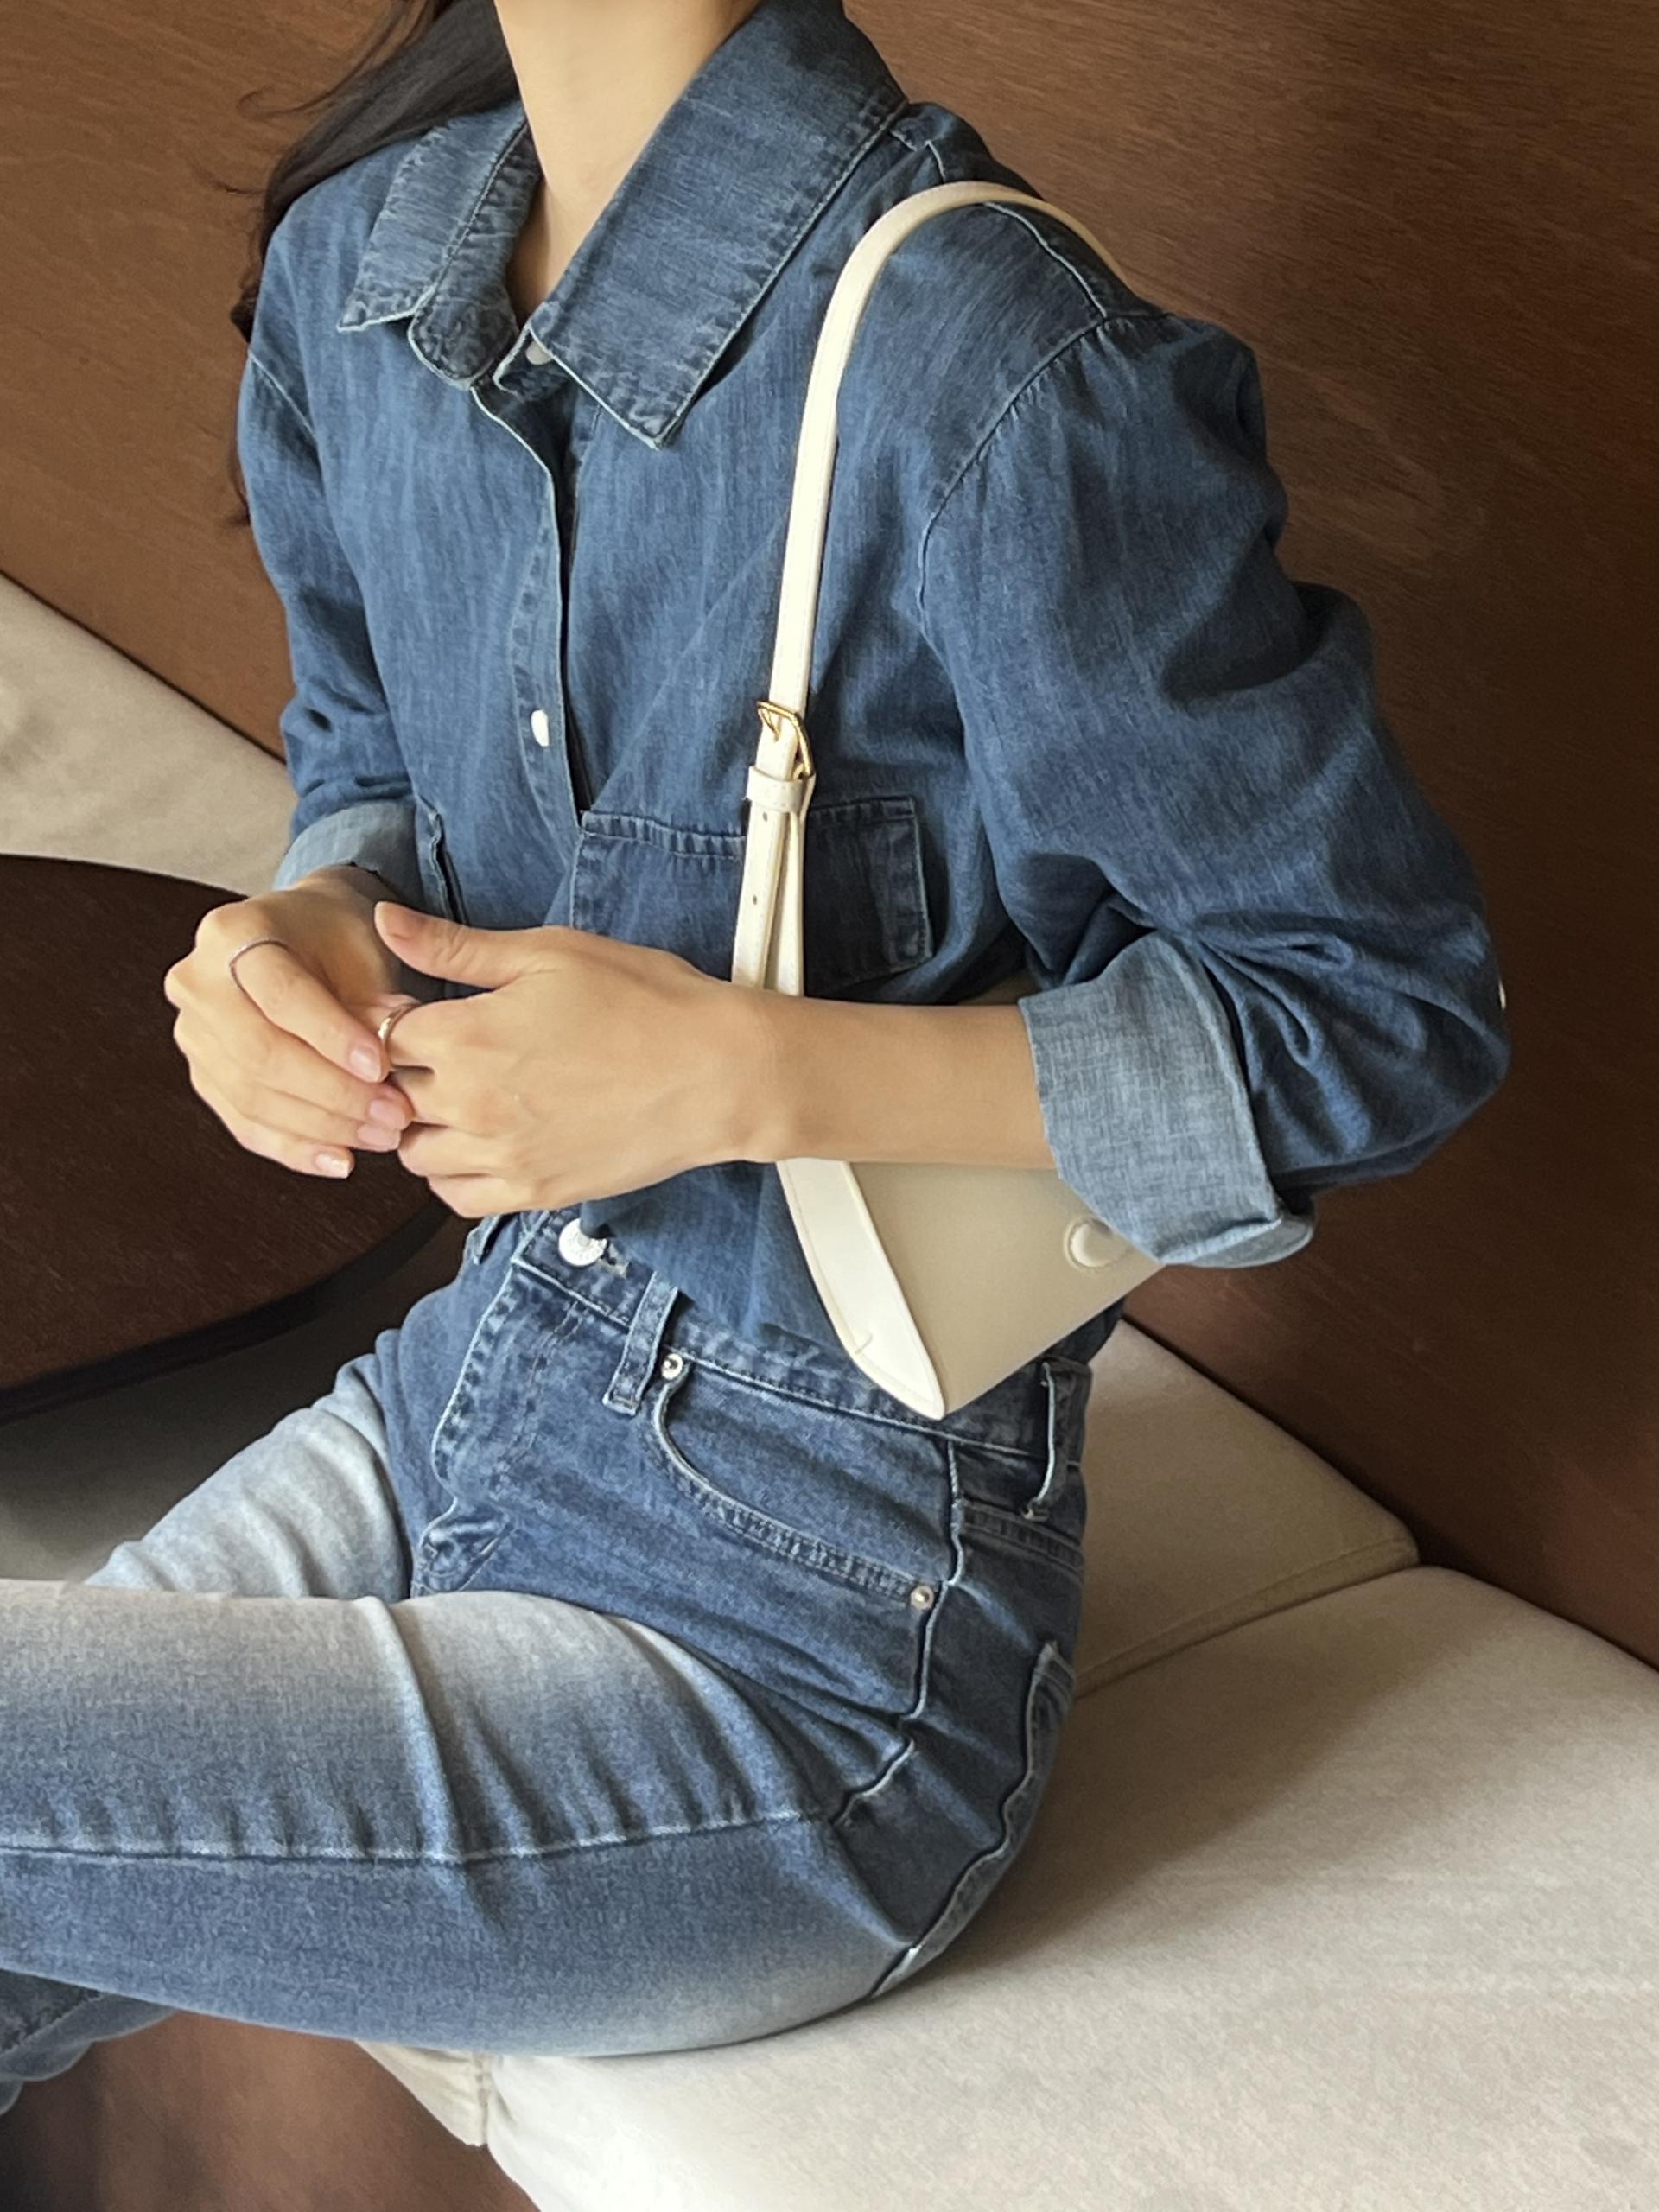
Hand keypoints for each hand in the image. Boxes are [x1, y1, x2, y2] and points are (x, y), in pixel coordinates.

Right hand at [163, 868, 419, 1177]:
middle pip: (259, 1054)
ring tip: (382, 1136)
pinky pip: (245, 1123)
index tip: (381, 1067)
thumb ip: (373, 998)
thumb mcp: (364, 946)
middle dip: (333, 1093)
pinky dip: (296, 1148)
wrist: (301, 939)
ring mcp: (194, 1034)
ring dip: (322, 1127)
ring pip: (251, 1096)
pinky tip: (341, 1159)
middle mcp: (198, 982)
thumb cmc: (337, 939)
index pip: (281, 995)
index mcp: (234, 932)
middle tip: (393, 1114)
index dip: (332, 1037)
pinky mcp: (205, 1076)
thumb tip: (391, 1051)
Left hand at [369, 903, 765, 1215]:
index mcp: (466, 1036)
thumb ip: (455, 947)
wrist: (717, 1072)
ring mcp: (500, 1155)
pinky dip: (452, 1173)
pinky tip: (478, 1142)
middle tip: (447, 1052)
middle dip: (406, 1072)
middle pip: (390, 1095)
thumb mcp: (548, 953)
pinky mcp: (532, 1191)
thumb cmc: (645, 1002)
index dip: (397, 1018)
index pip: (380, 1036)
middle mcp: (470, 1104)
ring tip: (461, 1098)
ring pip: (413, 1153)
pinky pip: (456, 1198)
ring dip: (422, 1125)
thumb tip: (385, 921)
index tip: (424, 1012)